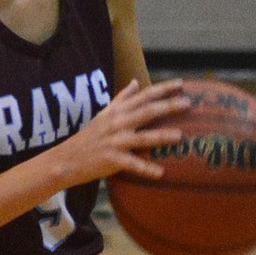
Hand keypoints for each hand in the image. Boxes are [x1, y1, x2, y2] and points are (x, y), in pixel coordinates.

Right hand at [55, 79, 189, 185]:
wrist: (67, 159)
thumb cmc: (88, 137)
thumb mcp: (104, 114)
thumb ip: (122, 98)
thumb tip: (136, 82)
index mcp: (118, 111)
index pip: (144, 96)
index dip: (163, 89)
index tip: (181, 83)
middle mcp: (118, 123)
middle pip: (147, 112)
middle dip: (168, 106)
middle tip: (188, 103)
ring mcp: (115, 141)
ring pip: (142, 137)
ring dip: (162, 136)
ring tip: (180, 136)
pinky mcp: (112, 159)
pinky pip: (132, 164)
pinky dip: (146, 169)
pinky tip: (160, 173)